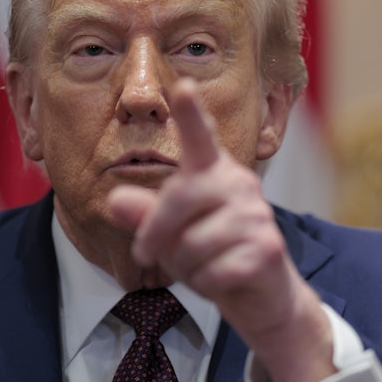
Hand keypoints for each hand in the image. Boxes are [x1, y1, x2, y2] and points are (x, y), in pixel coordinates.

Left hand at [107, 80, 333, 381]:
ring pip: (192, 243)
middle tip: (151, 256)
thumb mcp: (171, 234)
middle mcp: (238, 184)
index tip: (184, 87)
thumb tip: (115, 200)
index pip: (199, 138)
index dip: (190, 114)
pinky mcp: (266, 248)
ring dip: (185, 267)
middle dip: (155, 235)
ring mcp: (257, 215)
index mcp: (213, 172)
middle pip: (177, 199)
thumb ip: (144, 215)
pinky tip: (221, 280)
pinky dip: (205, 285)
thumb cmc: (212, 254)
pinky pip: (212, 271)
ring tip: (203, 266)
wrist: (262, 295)